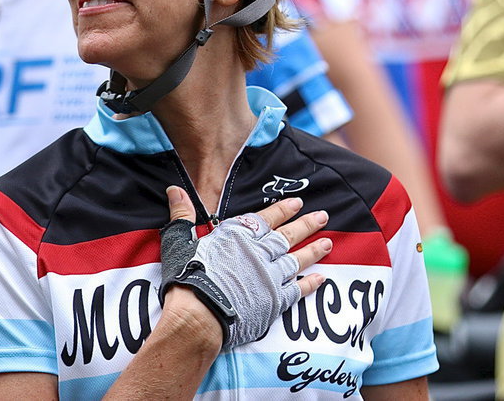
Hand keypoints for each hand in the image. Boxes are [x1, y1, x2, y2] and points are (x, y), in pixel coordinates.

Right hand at [161, 186, 331, 347]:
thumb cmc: (187, 276)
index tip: (298, 203)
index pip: (266, 218)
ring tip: (328, 242)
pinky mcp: (274, 301)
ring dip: (313, 250)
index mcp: (238, 235)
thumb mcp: (179, 240)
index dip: (283, 209)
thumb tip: (175, 189)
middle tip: (324, 217)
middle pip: (288, 236)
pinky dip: (310, 283)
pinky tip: (320, 278)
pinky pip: (297, 290)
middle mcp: (258, 252)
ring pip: (297, 260)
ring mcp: (269, 276)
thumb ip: (182, 214)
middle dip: (307, 224)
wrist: (199, 314)